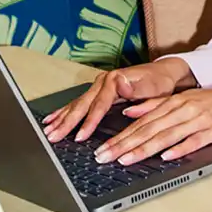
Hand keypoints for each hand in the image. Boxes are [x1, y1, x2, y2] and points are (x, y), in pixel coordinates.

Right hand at [42, 59, 192, 143]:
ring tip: (47, 131)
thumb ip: (137, 87)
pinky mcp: (98, 91)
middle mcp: (104, 81)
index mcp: (116, 80)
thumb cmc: (160, 82)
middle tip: (53, 137)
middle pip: (82, 104)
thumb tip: (121, 83)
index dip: (89, 122)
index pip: (99, 104)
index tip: (80, 136)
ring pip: (77, 104)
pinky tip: (52, 118)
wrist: (164, 73)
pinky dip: (65, 111)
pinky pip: (78, 103)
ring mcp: (100, 85)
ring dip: (61, 118)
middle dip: (67, 122)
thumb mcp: (154, 86)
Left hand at [93, 79, 211, 165]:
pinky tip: (166, 157)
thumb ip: (156, 105)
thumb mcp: (184, 99)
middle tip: (104, 157)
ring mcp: (199, 119)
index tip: (102, 148)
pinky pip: (194, 141)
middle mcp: (183, 109)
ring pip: (167, 135)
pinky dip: (179, 149)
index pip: (142, 122)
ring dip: (145, 149)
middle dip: (124, 144)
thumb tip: (129, 112)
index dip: (120, 136)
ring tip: (126, 160)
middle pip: (149, 129)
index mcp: (174, 102)